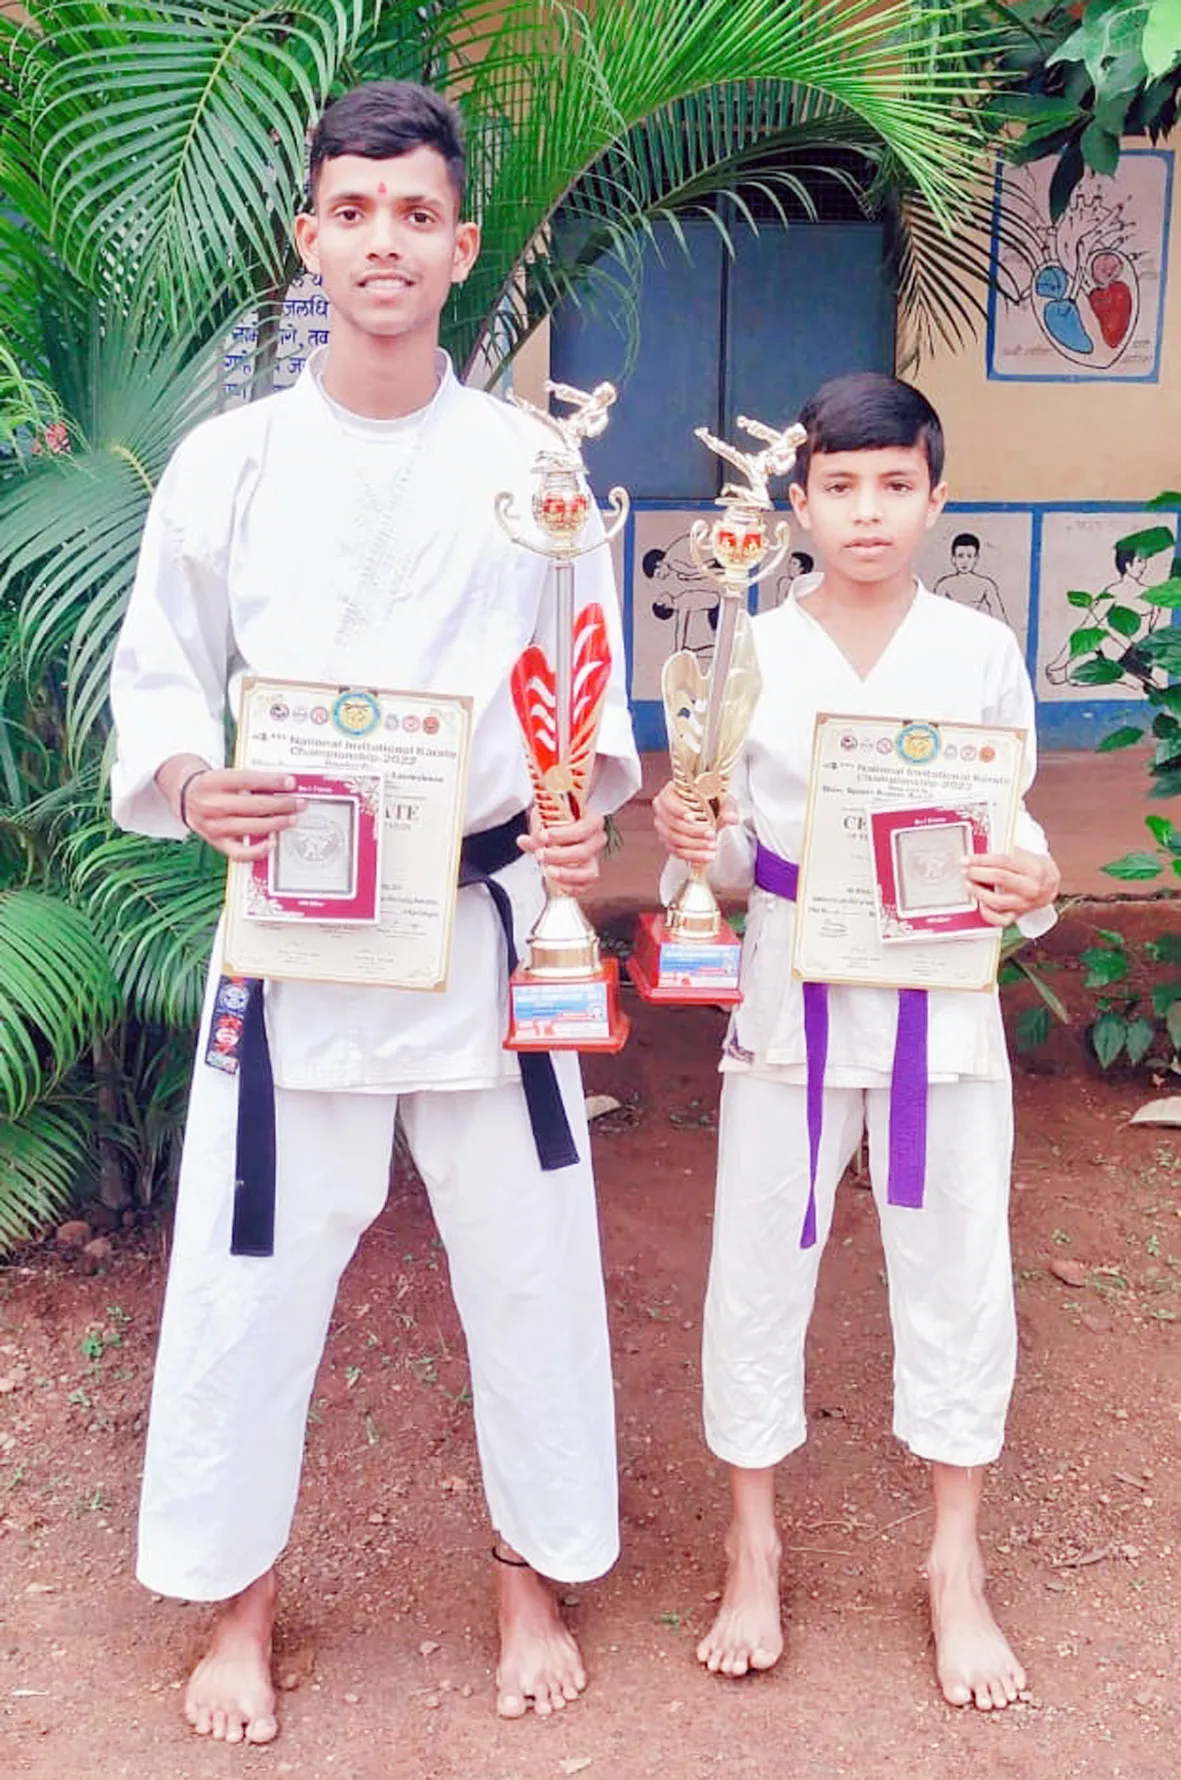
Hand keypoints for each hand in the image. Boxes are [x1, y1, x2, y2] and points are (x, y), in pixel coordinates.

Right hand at [160, 759, 305, 861]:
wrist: (185, 796)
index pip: (249, 780)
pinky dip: (257, 851)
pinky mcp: (216, 842)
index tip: (291, 782)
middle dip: (281, 804)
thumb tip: (284, 785)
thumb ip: (251, 780)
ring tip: (291, 819)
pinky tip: (272, 843)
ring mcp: (213, 826)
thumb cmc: (213, 785)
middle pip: (253, 806)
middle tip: (299, 803)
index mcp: (214, 782)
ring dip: (276, 824)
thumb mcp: (226, 774)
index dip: (273, 782)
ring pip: (250, 827)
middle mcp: (212, 804)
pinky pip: (239, 853)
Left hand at [517, 806, 606, 891]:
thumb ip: (537, 833)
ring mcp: (595, 860)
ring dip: (566, 874)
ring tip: (547, 871)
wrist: (563, 835)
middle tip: (540, 854)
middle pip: (583, 852)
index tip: (542, 836)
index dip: (562, 834)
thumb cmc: (560, 824)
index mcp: (592, 822)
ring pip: (588, 873)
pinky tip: (554, 881)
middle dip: (559, 855)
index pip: (583, 829)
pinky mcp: (588, 876)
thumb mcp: (548, 821)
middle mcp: (597, 841)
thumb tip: (524, 841)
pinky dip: (568, 887)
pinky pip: (583, 886)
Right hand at [652, 781, 736, 864]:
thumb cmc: (711, 803)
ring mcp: (663, 827)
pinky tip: (705, 856)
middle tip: (710, 835)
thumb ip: (727, 808)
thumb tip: (732, 818)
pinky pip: (677, 852)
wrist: (710, 814)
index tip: (693, 817)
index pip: (668, 802)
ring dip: (694, 846)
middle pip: (672, 824)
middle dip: (693, 832)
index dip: (679, 811)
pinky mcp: (668, 842)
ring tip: (711, 847)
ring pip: (674, 840)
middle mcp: (662, 810)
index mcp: (670, 793)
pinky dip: (692, 855)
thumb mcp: (721, 801)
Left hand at [963, 847, 1060, 926]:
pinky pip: (1000, 920)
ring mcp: (1024, 903)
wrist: (1049, 886)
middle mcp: (1030, 887)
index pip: (1003, 861)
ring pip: (998, 901)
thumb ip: (1005, 852)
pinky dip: (987, 914)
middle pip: (1000, 879)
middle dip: (978, 873)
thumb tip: (980, 850)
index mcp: (1033, 868)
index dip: (982, 860)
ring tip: (969, 884)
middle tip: (966, 870)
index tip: (967, 859)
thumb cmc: (1033, 868)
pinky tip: (980, 904)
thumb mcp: (1025, 855)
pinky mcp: (1018, 915)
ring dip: (978, 892)